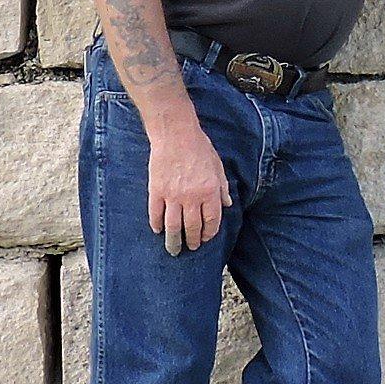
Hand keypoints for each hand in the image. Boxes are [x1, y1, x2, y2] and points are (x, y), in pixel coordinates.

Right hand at [146, 116, 226, 254]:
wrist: (176, 134)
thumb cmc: (199, 148)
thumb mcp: (218, 166)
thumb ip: (222, 187)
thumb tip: (228, 204)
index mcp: (210, 191)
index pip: (211, 221)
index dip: (209, 233)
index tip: (206, 239)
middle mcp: (192, 197)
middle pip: (192, 228)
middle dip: (193, 241)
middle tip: (191, 247)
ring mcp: (172, 196)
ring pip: (173, 227)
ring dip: (174, 242)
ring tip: (174, 249)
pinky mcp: (156, 191)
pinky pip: (156, 214)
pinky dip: (157, 225)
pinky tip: (159, 231)